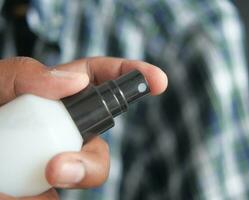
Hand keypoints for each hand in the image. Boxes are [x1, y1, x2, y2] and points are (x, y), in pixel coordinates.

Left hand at [0, 57, 167, 199]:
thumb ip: (28, 74)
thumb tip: (73, 81)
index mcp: (57, 96)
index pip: (101, 79)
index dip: (132, 76)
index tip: (156, 81)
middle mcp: (63, 129)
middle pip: (100, 143)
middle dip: (90, 161)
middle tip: (57, 170)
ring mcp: (56, 160)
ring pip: (84, 175)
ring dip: (62, 183)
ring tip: (9, 191)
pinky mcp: (45, 188)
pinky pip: (52, 199)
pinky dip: (33, 199)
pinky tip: (11, 193)